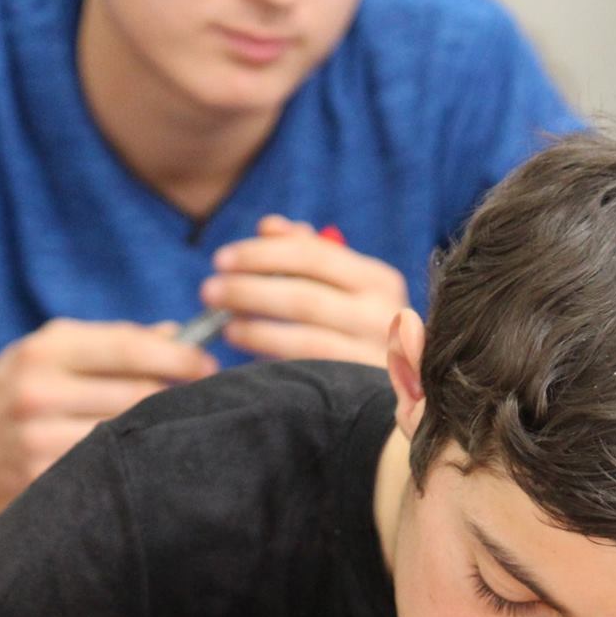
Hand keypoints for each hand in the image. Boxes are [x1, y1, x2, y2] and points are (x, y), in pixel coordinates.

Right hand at [0, 319, 214, 518]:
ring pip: (127, 436)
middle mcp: (39, 392)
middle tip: (202, 401)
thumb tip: (177, 334)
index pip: (129, 347)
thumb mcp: (46, 352)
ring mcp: (38, 442)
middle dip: (176, 397)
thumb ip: (110, 342)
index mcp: (45, 351)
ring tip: (174, 432)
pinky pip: (105, 473)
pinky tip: (139, 465)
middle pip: (138, 394)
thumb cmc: (9, 394)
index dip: (179, 355)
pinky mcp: (40, 484)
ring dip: (157, 435)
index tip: (208, 364)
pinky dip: (129, 468)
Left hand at [203, 216, 408, 364]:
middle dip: (250, 290)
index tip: (221, 259)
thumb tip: (269, 226)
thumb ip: (308, 252)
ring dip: (256, 328)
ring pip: (305, 338)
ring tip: (223, 324)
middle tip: (209, 291)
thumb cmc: (359, 328)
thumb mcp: (344, 287)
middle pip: (304, 296)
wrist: (406, 384)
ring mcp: (375, 357)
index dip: (262, 255)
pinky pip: (309, 371)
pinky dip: (272, 357)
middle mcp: (384, 316)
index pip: (314, 255)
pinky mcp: (361, 389)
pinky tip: (247, 351)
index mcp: (379, 280)